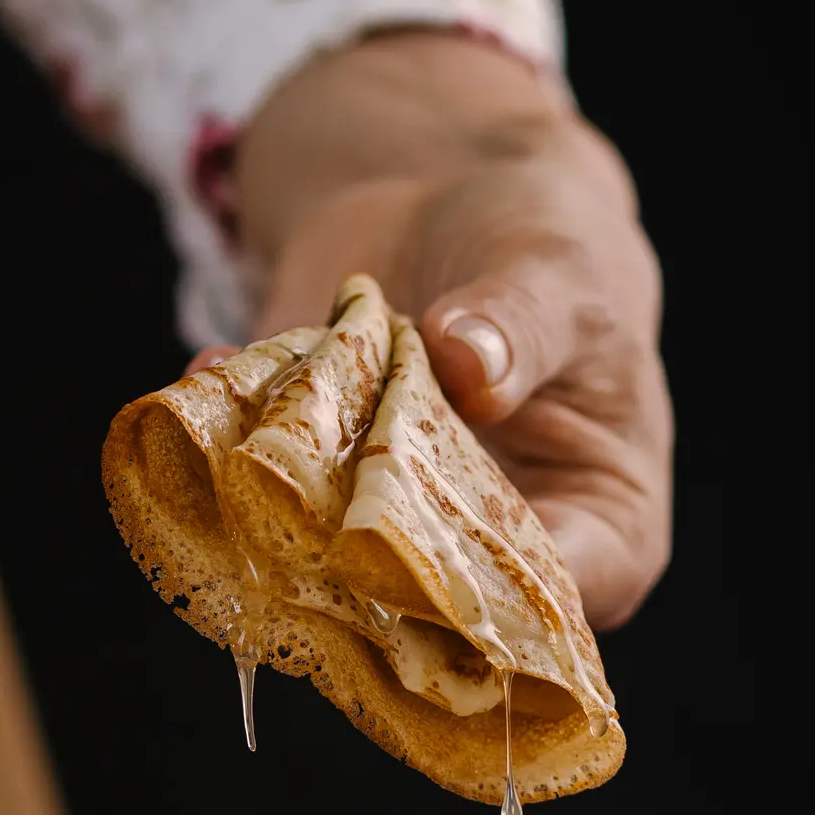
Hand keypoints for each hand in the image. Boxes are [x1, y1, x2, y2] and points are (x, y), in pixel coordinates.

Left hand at [196, 31, 673, 628]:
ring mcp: (389, 528)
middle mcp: (490, 555)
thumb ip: (522, 323)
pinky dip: (227, 435)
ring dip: (275, 502)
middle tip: (304, 506)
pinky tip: (213, 369)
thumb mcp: (557, 269)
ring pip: (328, 558)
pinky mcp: (309, 484)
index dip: (477, 606)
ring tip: (249, 429)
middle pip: (424, 606)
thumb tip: (471, 367)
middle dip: (355, 561)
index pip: (549, 609)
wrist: (452, 205)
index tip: (408, 558)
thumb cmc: (549, 249)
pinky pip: (261, 486)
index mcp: (601, 533)